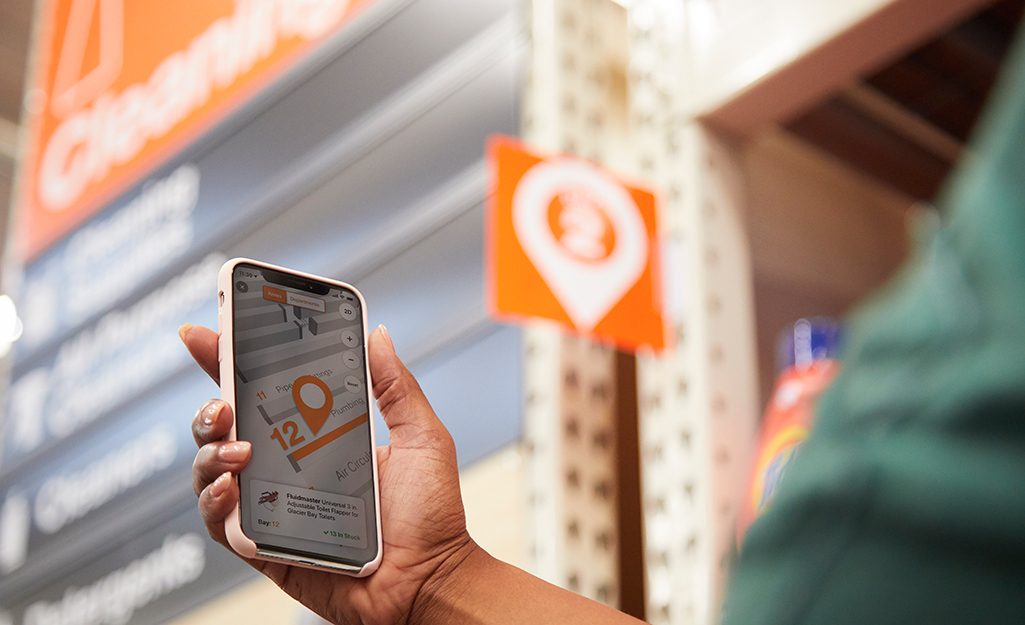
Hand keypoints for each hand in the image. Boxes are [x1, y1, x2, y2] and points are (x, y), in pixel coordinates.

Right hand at [182, 324, 478, 624]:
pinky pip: (220, 524)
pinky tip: (230, 488)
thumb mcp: (421, 437)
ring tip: (238, 448)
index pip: (264, 391)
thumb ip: (397, 386)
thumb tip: (377, 333)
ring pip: (212, 471)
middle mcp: (287, 468)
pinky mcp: (265, 548)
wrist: (431, 579)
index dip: (229, 361)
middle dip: (208, 406)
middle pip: (224, 428)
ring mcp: (272, 507)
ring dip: (210, 453)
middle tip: (222, 402)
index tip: (206, 330)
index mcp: (318, 436)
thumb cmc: (431, 515)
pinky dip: (214, 502)